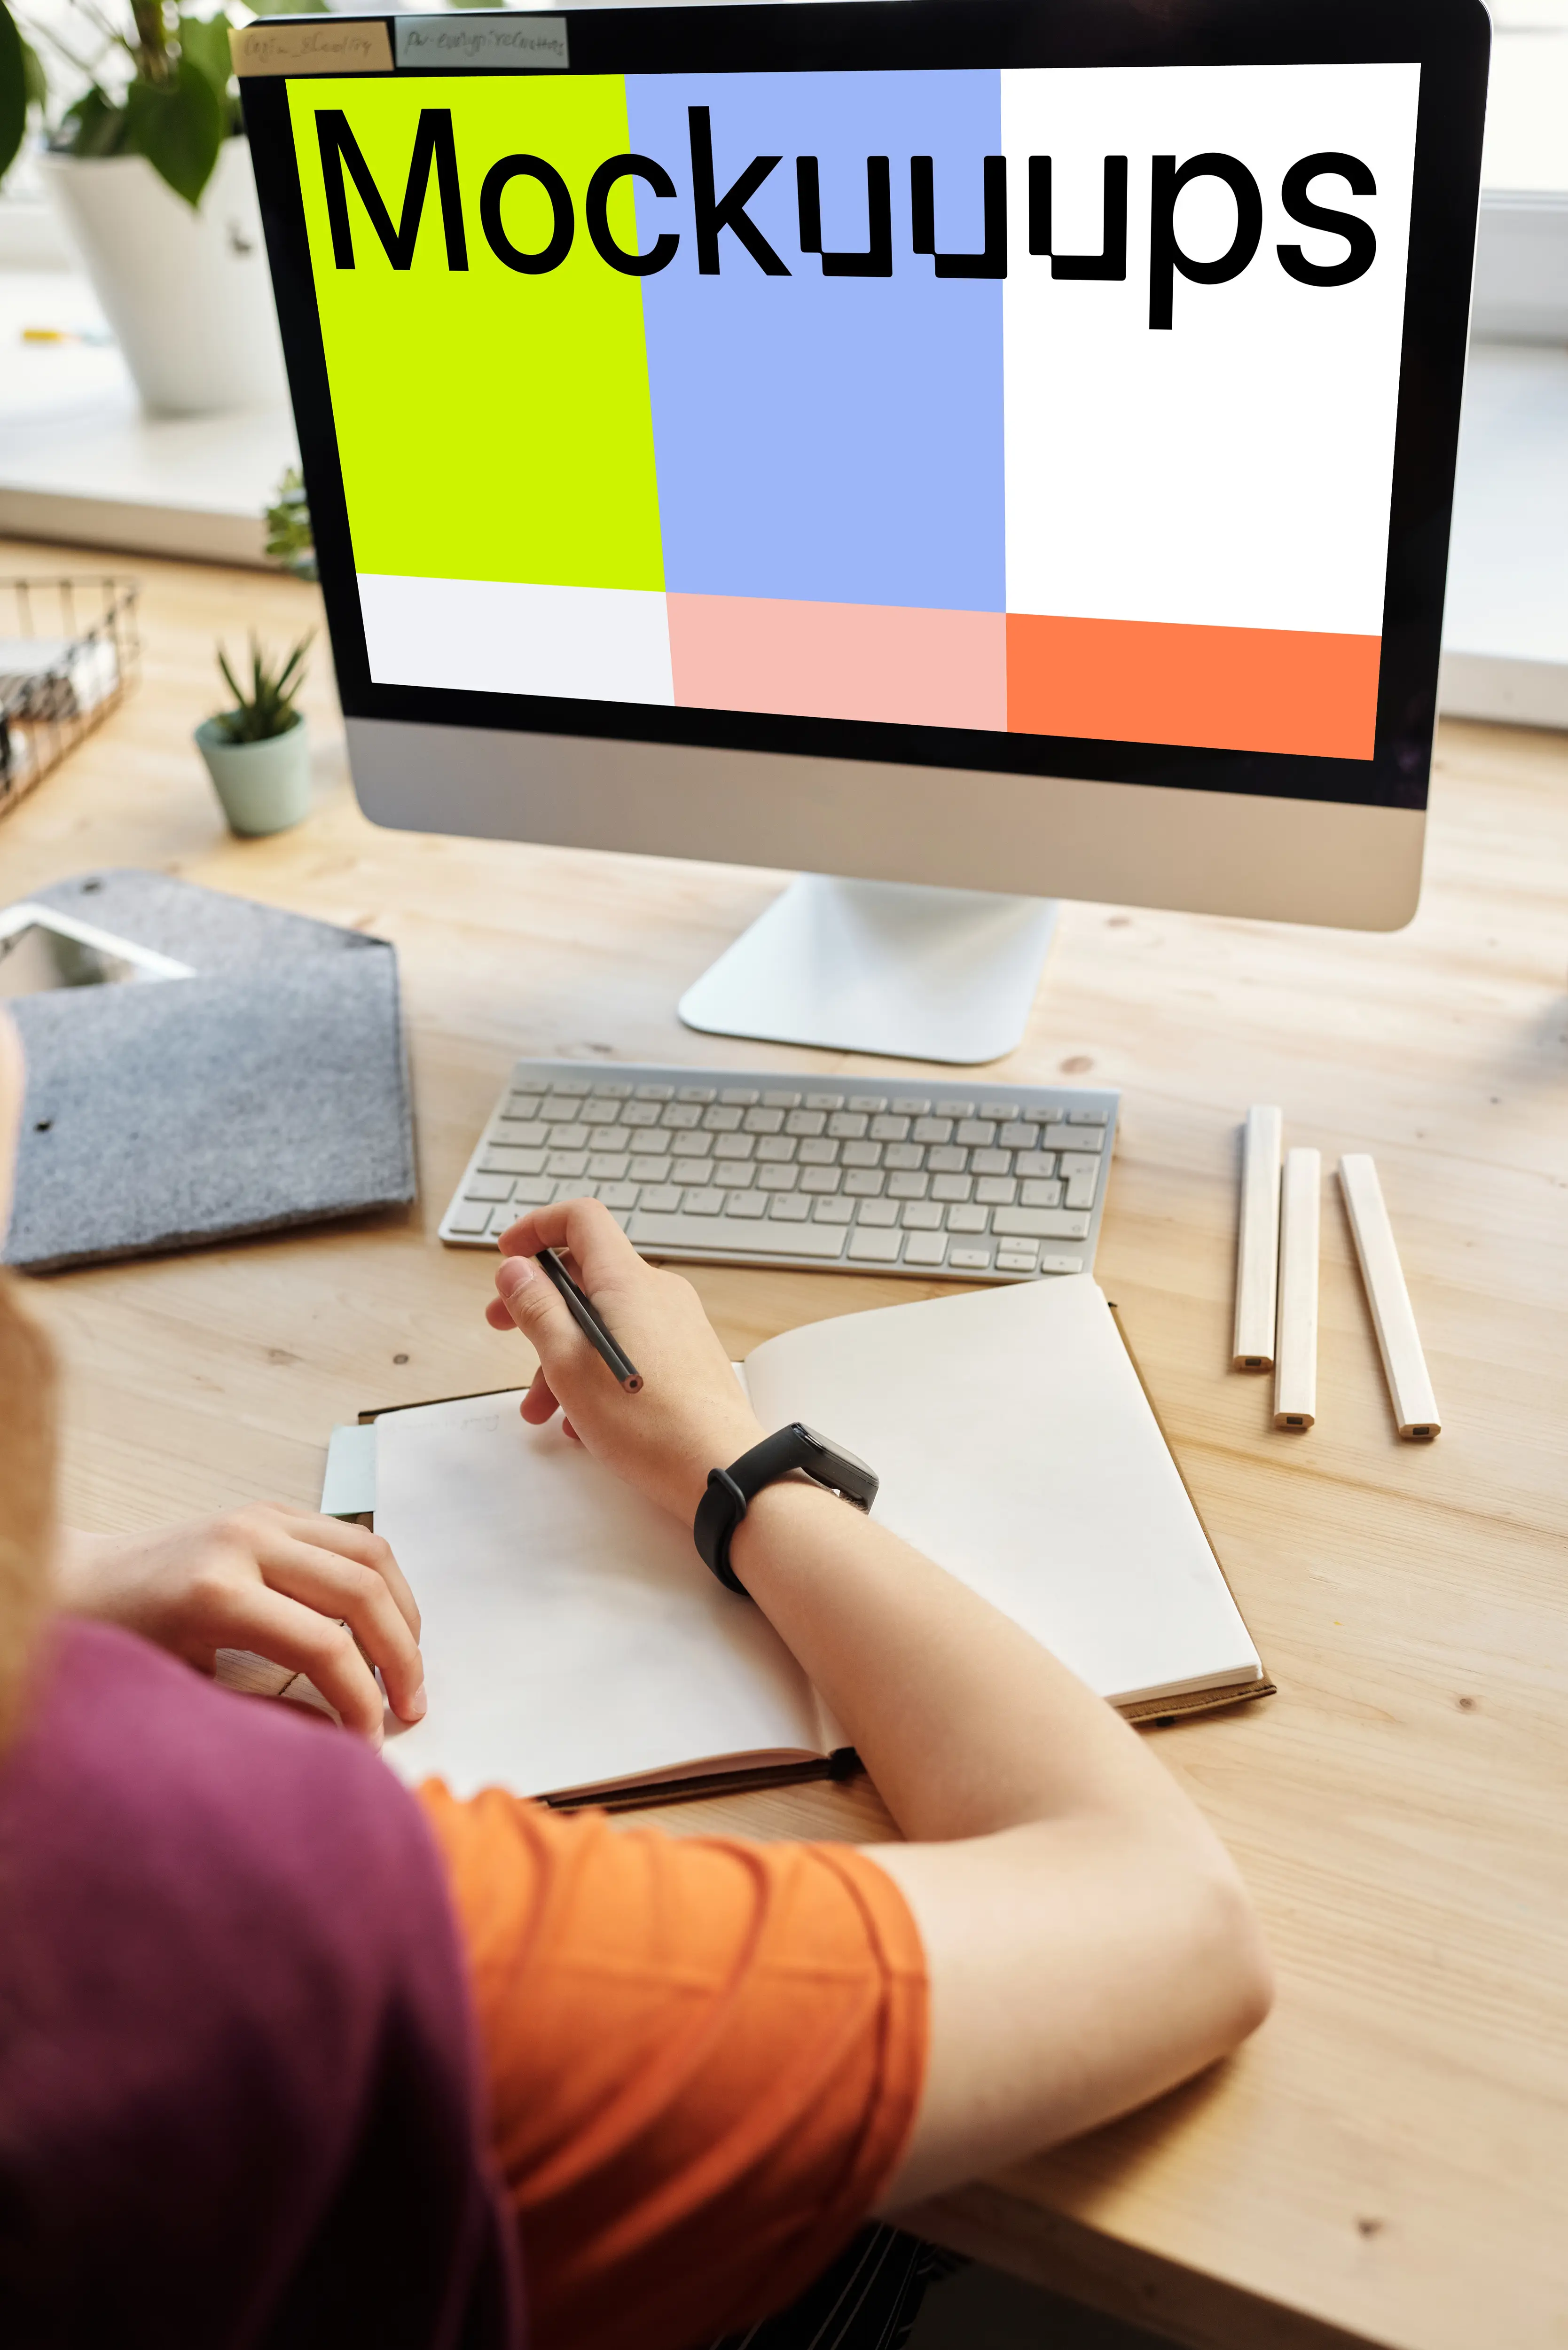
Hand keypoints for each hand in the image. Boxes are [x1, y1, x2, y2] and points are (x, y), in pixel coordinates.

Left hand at [53, 1506, 424, 1746]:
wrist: (76, 1583)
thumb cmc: (118, 1646)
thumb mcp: (184, 1694)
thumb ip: (264, 1716)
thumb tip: (340, 1743)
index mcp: (217, 1592)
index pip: (325, 1645)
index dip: (360, 1700)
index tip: (370, 1743)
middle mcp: (247, 1541)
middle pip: (362, 1593)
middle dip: (400, 1657)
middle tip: (411, 1710)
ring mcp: (263, 1516)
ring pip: (371, 1555)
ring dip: (403, 1613)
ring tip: (408, 1667)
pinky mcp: (271, 1509)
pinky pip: (351, 1537)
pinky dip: (380, 1581)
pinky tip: (382, 1624)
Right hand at [485, 1199, 763, 1521]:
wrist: (718, 1468)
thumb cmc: (646, 1422)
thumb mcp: (567, 1363)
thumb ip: (536, 1309)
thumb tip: (516, 1269)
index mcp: (627, 1281)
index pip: (581, 1220)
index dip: (538, 1227)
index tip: (510, 1255)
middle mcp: (658, 1292)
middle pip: (587, 1276)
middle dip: (537, 1303)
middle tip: (503, 1326)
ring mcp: (677, 1324)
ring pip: (604, 1322)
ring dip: (562, 1355)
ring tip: (540, 1408)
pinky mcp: (687, 1356)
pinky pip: (631, 1347)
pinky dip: (597, 1371)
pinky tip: (582, 1419)